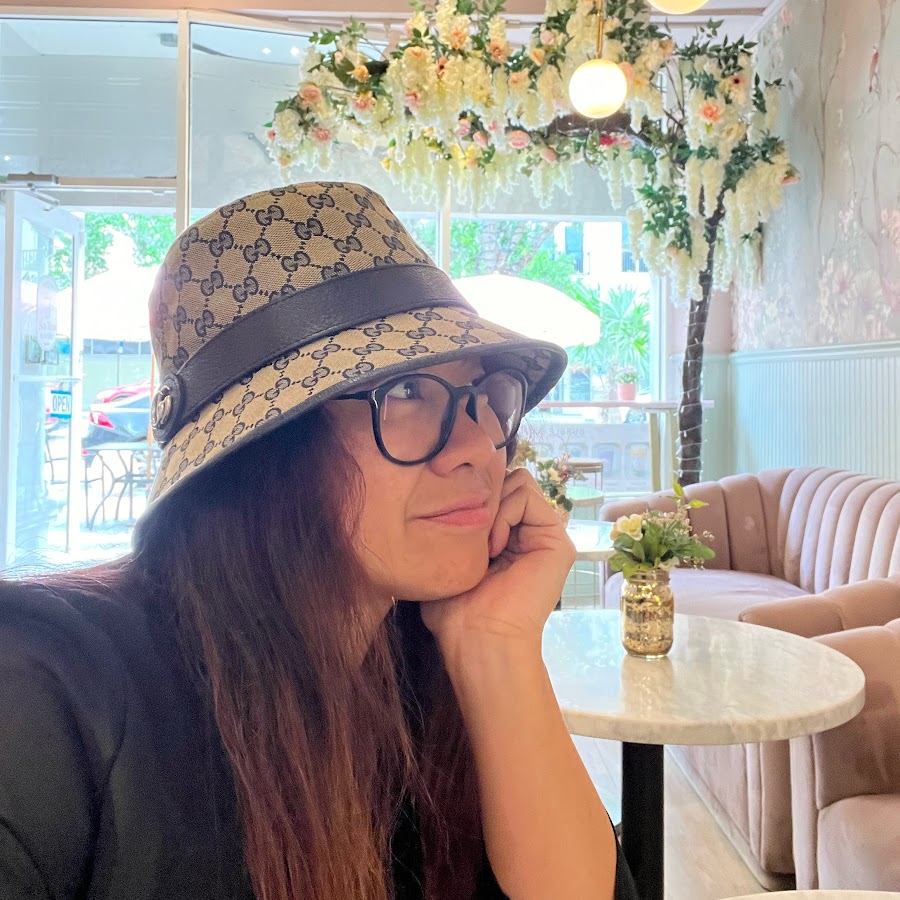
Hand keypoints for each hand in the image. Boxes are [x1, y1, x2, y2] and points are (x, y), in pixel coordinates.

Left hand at [420, 468, 575, 663]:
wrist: (479, 638)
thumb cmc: (456, 610)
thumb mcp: (449, 559)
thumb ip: (455, 527)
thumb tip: (446, 497)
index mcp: (510, 539)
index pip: (494, 488)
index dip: (473, 496)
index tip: (457, 525)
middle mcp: (531, 534)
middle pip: (508, 479)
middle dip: (484, 498)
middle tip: (472, 535)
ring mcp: (546, 536)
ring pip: (518, 481)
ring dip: (493, 508)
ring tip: (484, 546)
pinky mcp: (558, 541)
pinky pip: (527, 495)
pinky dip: (504, 514)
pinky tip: (495, 547)